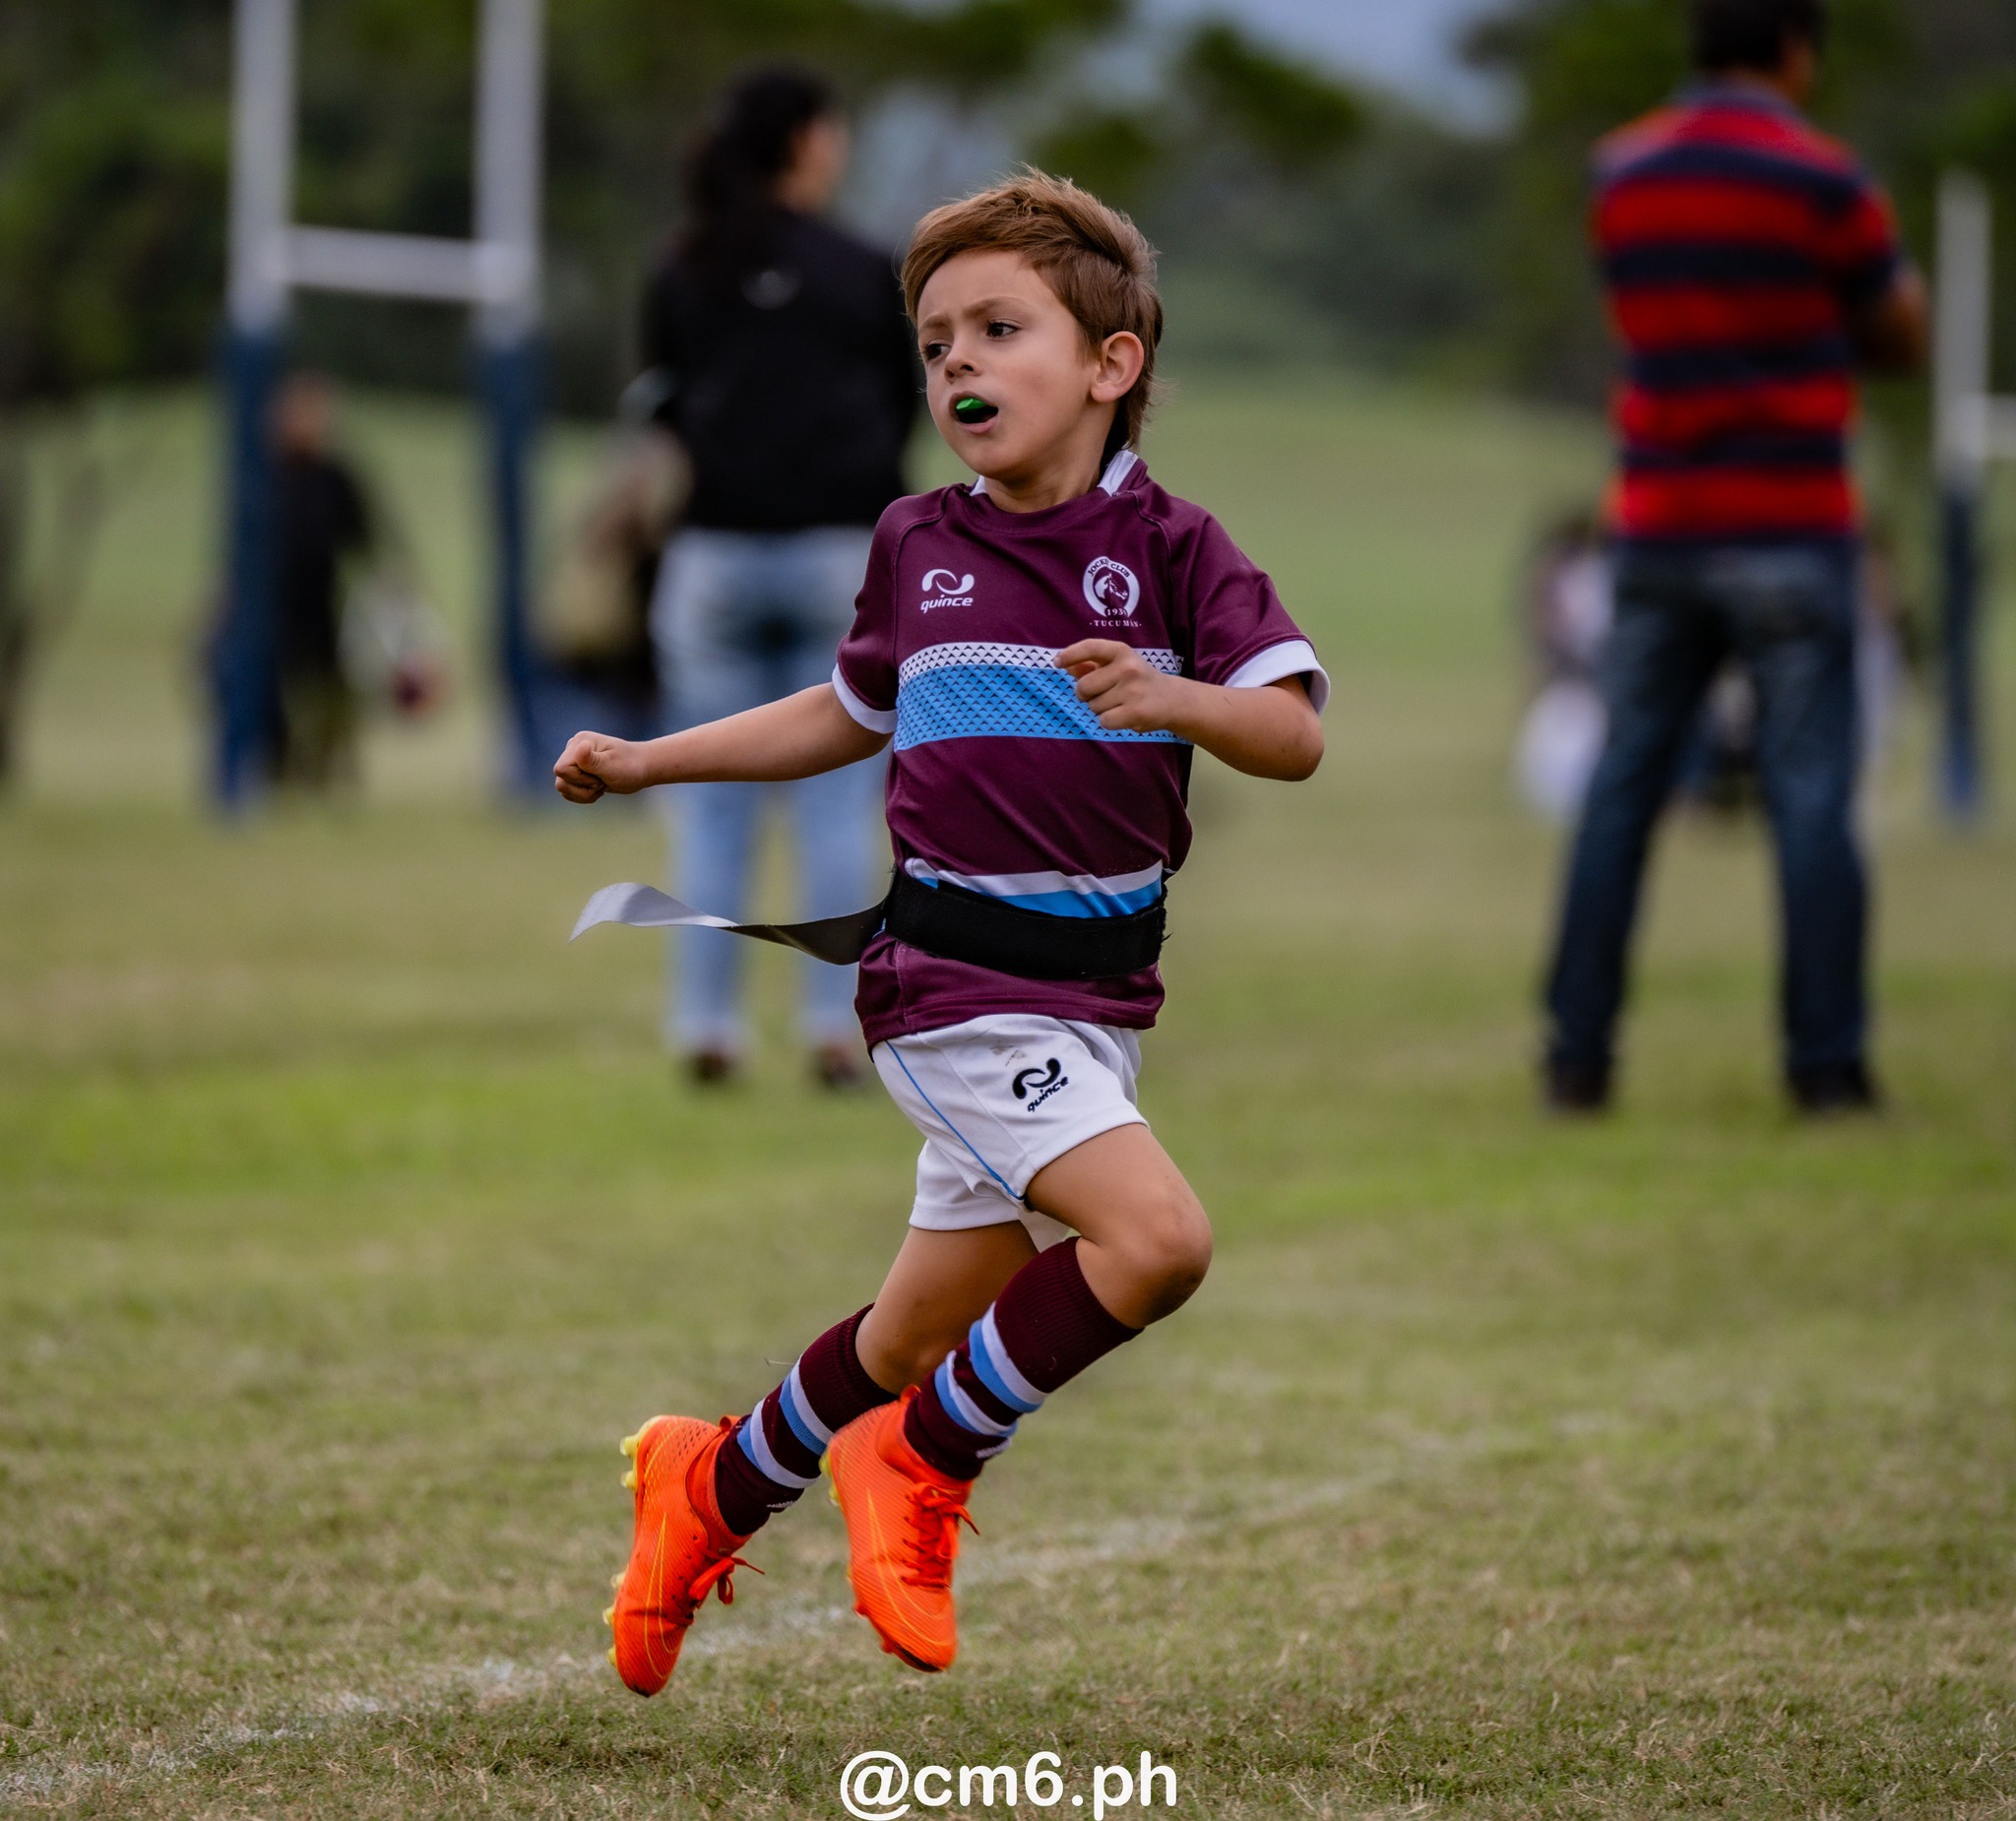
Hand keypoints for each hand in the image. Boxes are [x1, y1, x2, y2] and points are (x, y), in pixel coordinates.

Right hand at [553, 730, 647, 802]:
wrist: (641, 769)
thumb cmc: (630, 766)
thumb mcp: (612, 765)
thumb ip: (592, 760)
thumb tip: (579, 745)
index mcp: (580, 742)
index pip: (561, 769)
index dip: (579, 779)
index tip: (598, 777)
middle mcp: (573, 749)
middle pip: (561, 780)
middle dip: (583, 788)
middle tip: (602, 782)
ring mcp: (573, 761)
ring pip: (562, 787)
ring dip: (584, 794)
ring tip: (602, 786)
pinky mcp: (575, 772)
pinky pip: (568, 791)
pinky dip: (583, 796)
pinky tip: (598, 789)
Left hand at [1055, 639, 1187, 734]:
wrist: (1172, 699)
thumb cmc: (1137, 681)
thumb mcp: (1118, 666)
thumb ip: (1091, 665)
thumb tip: (1066, 665)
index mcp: (1122, 651)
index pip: (1090, 647)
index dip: (1070, 654)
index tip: (1057, 662)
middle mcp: (1127, 667)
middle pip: (1084, 687)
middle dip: (1087, 695)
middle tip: (1104, 694)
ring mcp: (1133, 690)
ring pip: (1093, 706)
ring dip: (1100, 709)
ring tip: (1120, 703)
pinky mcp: (1136, 712)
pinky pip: (1103, 721)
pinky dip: (1109, 722)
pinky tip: (1123, 715)